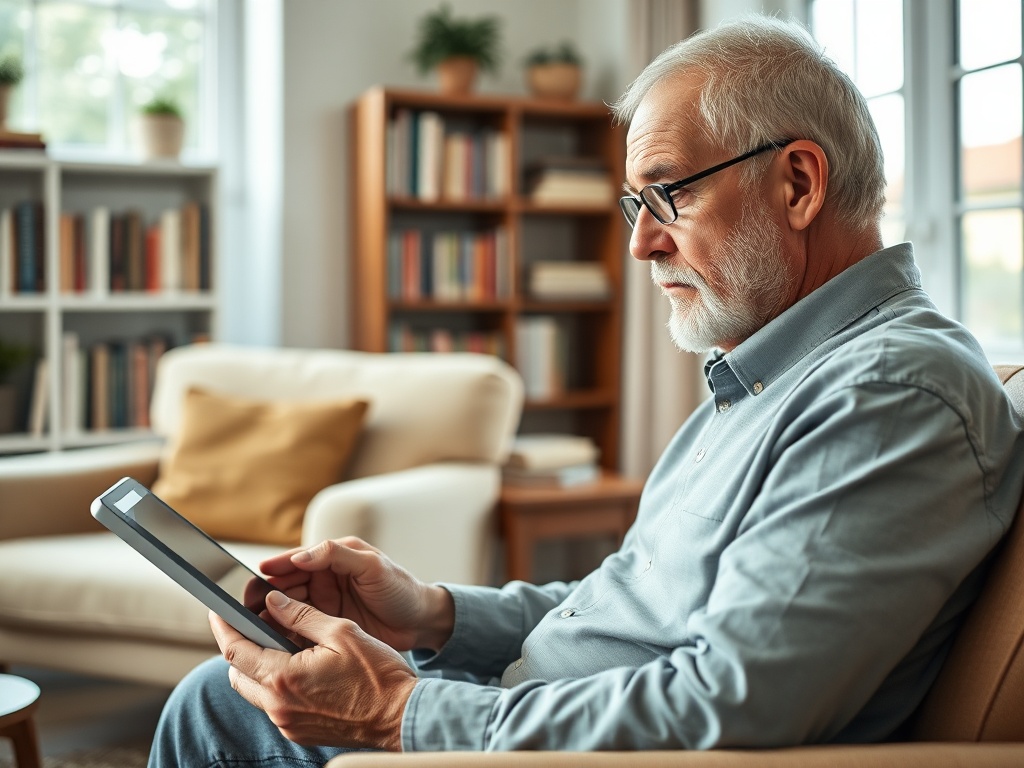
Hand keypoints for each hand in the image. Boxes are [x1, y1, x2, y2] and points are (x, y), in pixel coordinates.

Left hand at [210, 591, 416, 750]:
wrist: (400, 716)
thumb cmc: (377, 674)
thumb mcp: (341, 632)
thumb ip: (303, 616)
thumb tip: (274, 602)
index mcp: (284, 677)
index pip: (236, 650)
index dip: (223, 627)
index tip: (217, 611)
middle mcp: (278, 705)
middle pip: (237, 673)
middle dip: (239, 647)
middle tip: (252, 624)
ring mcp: (287, 722)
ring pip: (254, 690)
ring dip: (258, 666)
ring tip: (279, 643)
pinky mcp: (299, 731)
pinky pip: (274, 704)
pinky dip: (276, 683)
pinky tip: (298, 666)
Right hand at [259, 537, 453, 651]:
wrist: (421, 622)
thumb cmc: (401, 588)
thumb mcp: (373, 566)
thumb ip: (337, 555)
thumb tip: (301, 555)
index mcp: (334, 558)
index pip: (298, 559)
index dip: (278, 566)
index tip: (259, 573)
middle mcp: (325, 580)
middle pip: (287, 585)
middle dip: (267, 594)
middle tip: (248, 605)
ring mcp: (325, 604)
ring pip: (289, 608)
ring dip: (272, 615)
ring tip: (256, 624)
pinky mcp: (327, 627)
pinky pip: (300, 628)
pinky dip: (286, 632)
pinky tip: (274, 641)